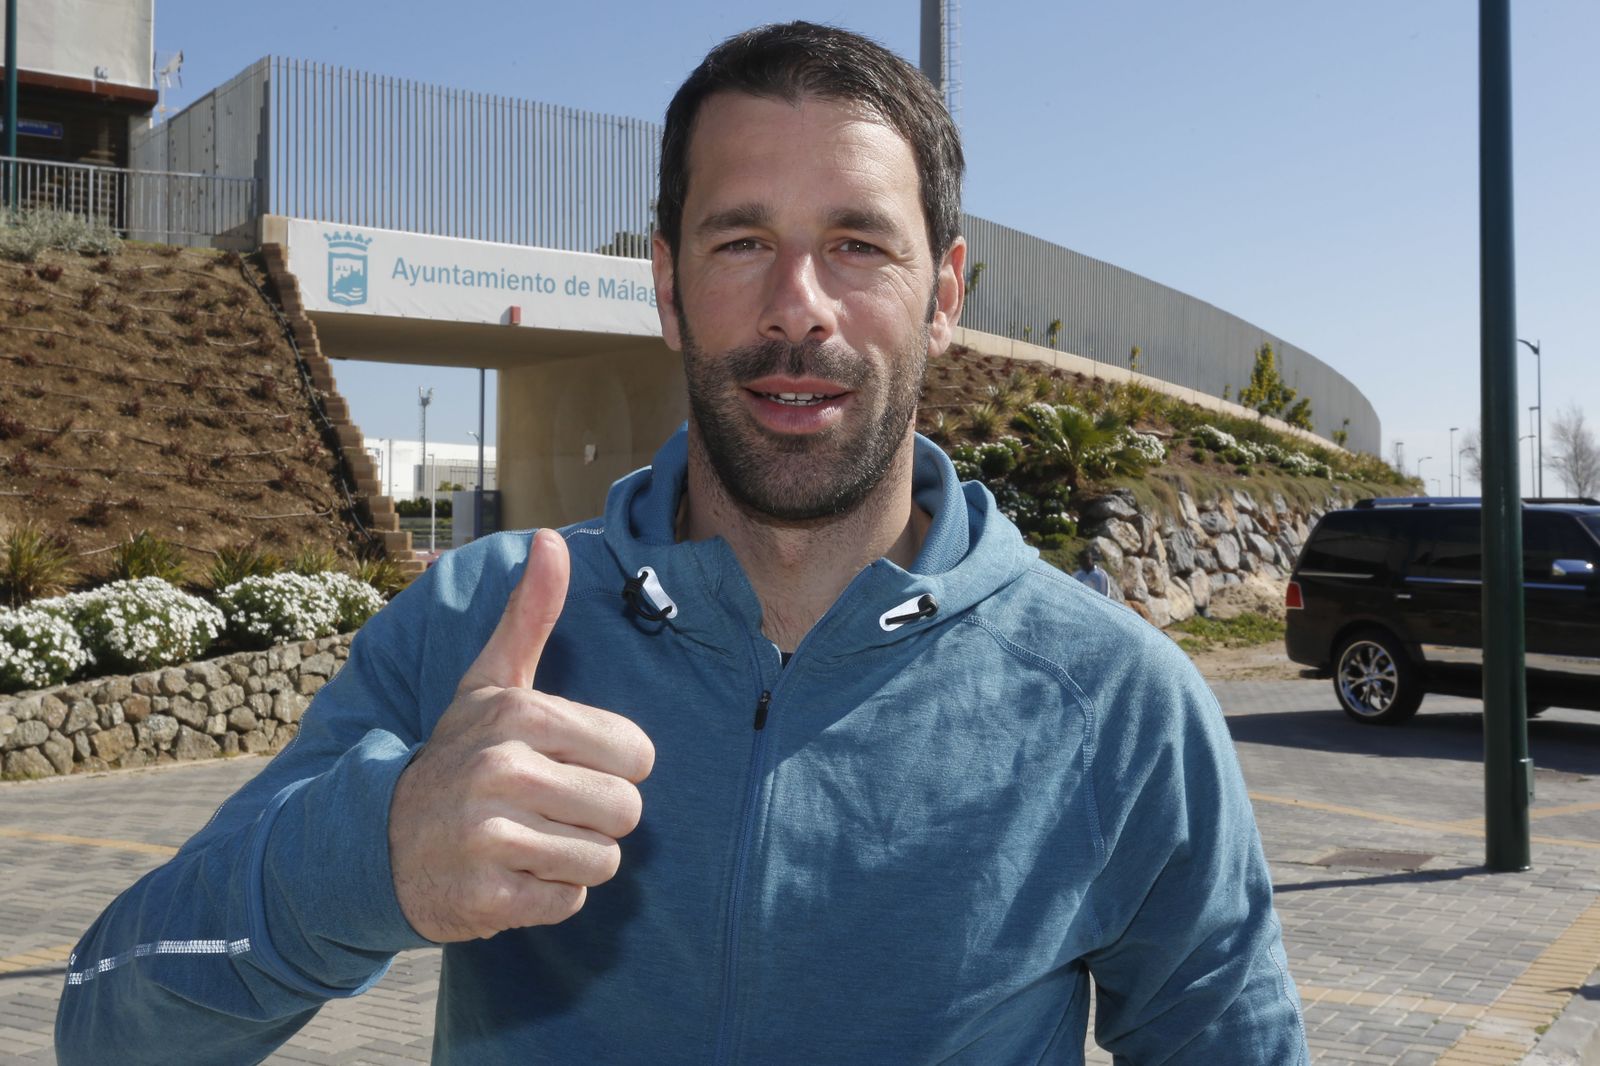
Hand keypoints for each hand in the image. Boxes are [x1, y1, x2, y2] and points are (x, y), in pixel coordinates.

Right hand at [388, 528, 655, 942]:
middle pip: (626, 811)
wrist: (378, 840)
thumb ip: (530, 615)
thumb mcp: (490, 683)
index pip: (637, 755)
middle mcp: (502, 772)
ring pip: (603, 860)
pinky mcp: (485, 898)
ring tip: (527, 839)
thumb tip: (553, 538)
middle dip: (597, 817)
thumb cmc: (458, 755)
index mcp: (518, 716)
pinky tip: (511, 873)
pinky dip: (549, 896)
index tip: (565, 764)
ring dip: (574, 858)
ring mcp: (490, 838)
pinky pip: (570, 902)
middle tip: (546, 808)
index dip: (613, 766)